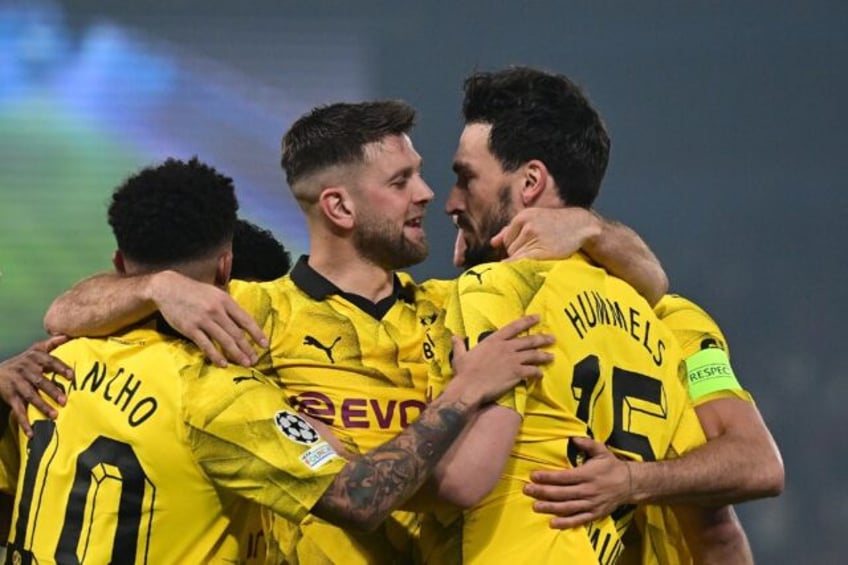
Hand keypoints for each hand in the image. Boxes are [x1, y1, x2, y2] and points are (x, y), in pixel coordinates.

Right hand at [0, 335, 73, 436]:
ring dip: (42, 406)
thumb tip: (69, 334)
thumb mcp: (35, 350)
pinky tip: (32, 433)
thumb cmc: (23, 362)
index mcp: (34, 359)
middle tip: (65, 400)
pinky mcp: (10, 396)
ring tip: (54, 415)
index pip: (49, 362)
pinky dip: (24, 422)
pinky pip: (17, 410)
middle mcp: (25, 370)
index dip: (60, 368)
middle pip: (40, 381)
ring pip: (30, 396)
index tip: (72, 375)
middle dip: (52, 390)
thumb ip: (52, 343)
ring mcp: (17, 384)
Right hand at [151, 271, 266, 366]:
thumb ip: (228, 306)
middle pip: (236, 333)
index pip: (246, 320)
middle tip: (255, 360)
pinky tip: (223, 363)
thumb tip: (242, 322)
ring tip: (244, 363)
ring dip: (236, 354)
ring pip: (224, 340)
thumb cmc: (194, 291)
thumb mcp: (215, 292)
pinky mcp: (190, 328)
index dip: (257, 333)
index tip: (265, 344)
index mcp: (225, 300)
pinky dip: (215, 355)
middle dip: (248, 348)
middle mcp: (216, 310)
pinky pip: (206, 344)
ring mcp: (203, 320)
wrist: (168, 288)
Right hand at [450, 315, 553, 404]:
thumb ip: (460, 345)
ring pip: (533, 355)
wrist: (470, 387)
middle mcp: (506, 347)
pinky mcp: (516, 373)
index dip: (526, 321)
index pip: (513, 327)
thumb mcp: (460, 355)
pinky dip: (537, 372)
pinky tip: (541, 374)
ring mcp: (512, 360)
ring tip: (551, 356)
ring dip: (543, 355)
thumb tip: (454, 336)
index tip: (537, 317)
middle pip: (528, 340)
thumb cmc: (464, 372)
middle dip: (541, 338)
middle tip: (552, 338)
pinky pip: (531, 371)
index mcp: (494, 340)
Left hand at [491, 208, 600, 261]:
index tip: (523, 253)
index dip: (513, 249)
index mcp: (522, 217)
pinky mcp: (541, 250)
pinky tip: (533, 265)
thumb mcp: (533, 220)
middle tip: (534, 254)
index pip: (506, 240)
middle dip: (518, 255)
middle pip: (510, 249)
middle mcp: (526, 225)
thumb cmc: (555, 225)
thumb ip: (511, 230)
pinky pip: (523, 263)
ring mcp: (534, 237)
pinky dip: (523, 267)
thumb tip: (493, 243)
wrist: (580, 225)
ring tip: (539, 257)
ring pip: (516, 257)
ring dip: (523, 261)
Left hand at [524, 436, 631, 528]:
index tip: (533, 475)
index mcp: (588, 474)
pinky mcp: (595, 514)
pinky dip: (565, 522)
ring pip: (567, 507)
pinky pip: (578, 520)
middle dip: (543, 491)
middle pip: (562, 493)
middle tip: (527, 490)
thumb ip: (587, 444)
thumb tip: (573, 437)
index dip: (548, 477)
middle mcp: (588, 490)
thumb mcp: (601, 451)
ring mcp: (591, 504)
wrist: (630, 484)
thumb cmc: (611, 466)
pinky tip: (552, 523)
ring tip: (535, 506)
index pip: (563, 476)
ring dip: (550, 507)